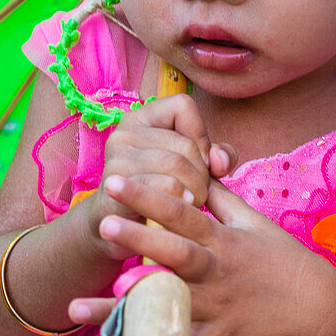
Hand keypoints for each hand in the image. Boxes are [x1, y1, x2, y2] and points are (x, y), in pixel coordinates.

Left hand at [70, 174, 335, 335]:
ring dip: (128, 305)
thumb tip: (197, 166)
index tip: (117, 181)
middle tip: (103, 222)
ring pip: (170, 304)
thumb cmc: (281, 259)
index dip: (150, 196)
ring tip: (85, 304)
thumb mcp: (254, 221)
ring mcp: (218, 307)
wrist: (314, 306)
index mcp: (222, 239)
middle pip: (175, 252)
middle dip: (139, 238)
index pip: (183, 212)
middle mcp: (217, 271)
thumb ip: (220, 197)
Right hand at [85, 95, 235, 261]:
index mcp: (142, 118)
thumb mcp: (194, 167)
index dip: (201, 135)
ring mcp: (116, 159)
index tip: (199, 161)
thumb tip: (219, 161)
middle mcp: (124, 133)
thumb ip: (217, 156)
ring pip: (176, 165)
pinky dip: (181, 200)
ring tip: (191, 202)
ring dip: (195, 190)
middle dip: (202, 174)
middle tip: (198, 193)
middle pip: (185, 144)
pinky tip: (181, 209)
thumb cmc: (162, 192)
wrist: (121, 229)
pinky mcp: (116, 187)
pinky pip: (162, 187)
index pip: (183, 105)